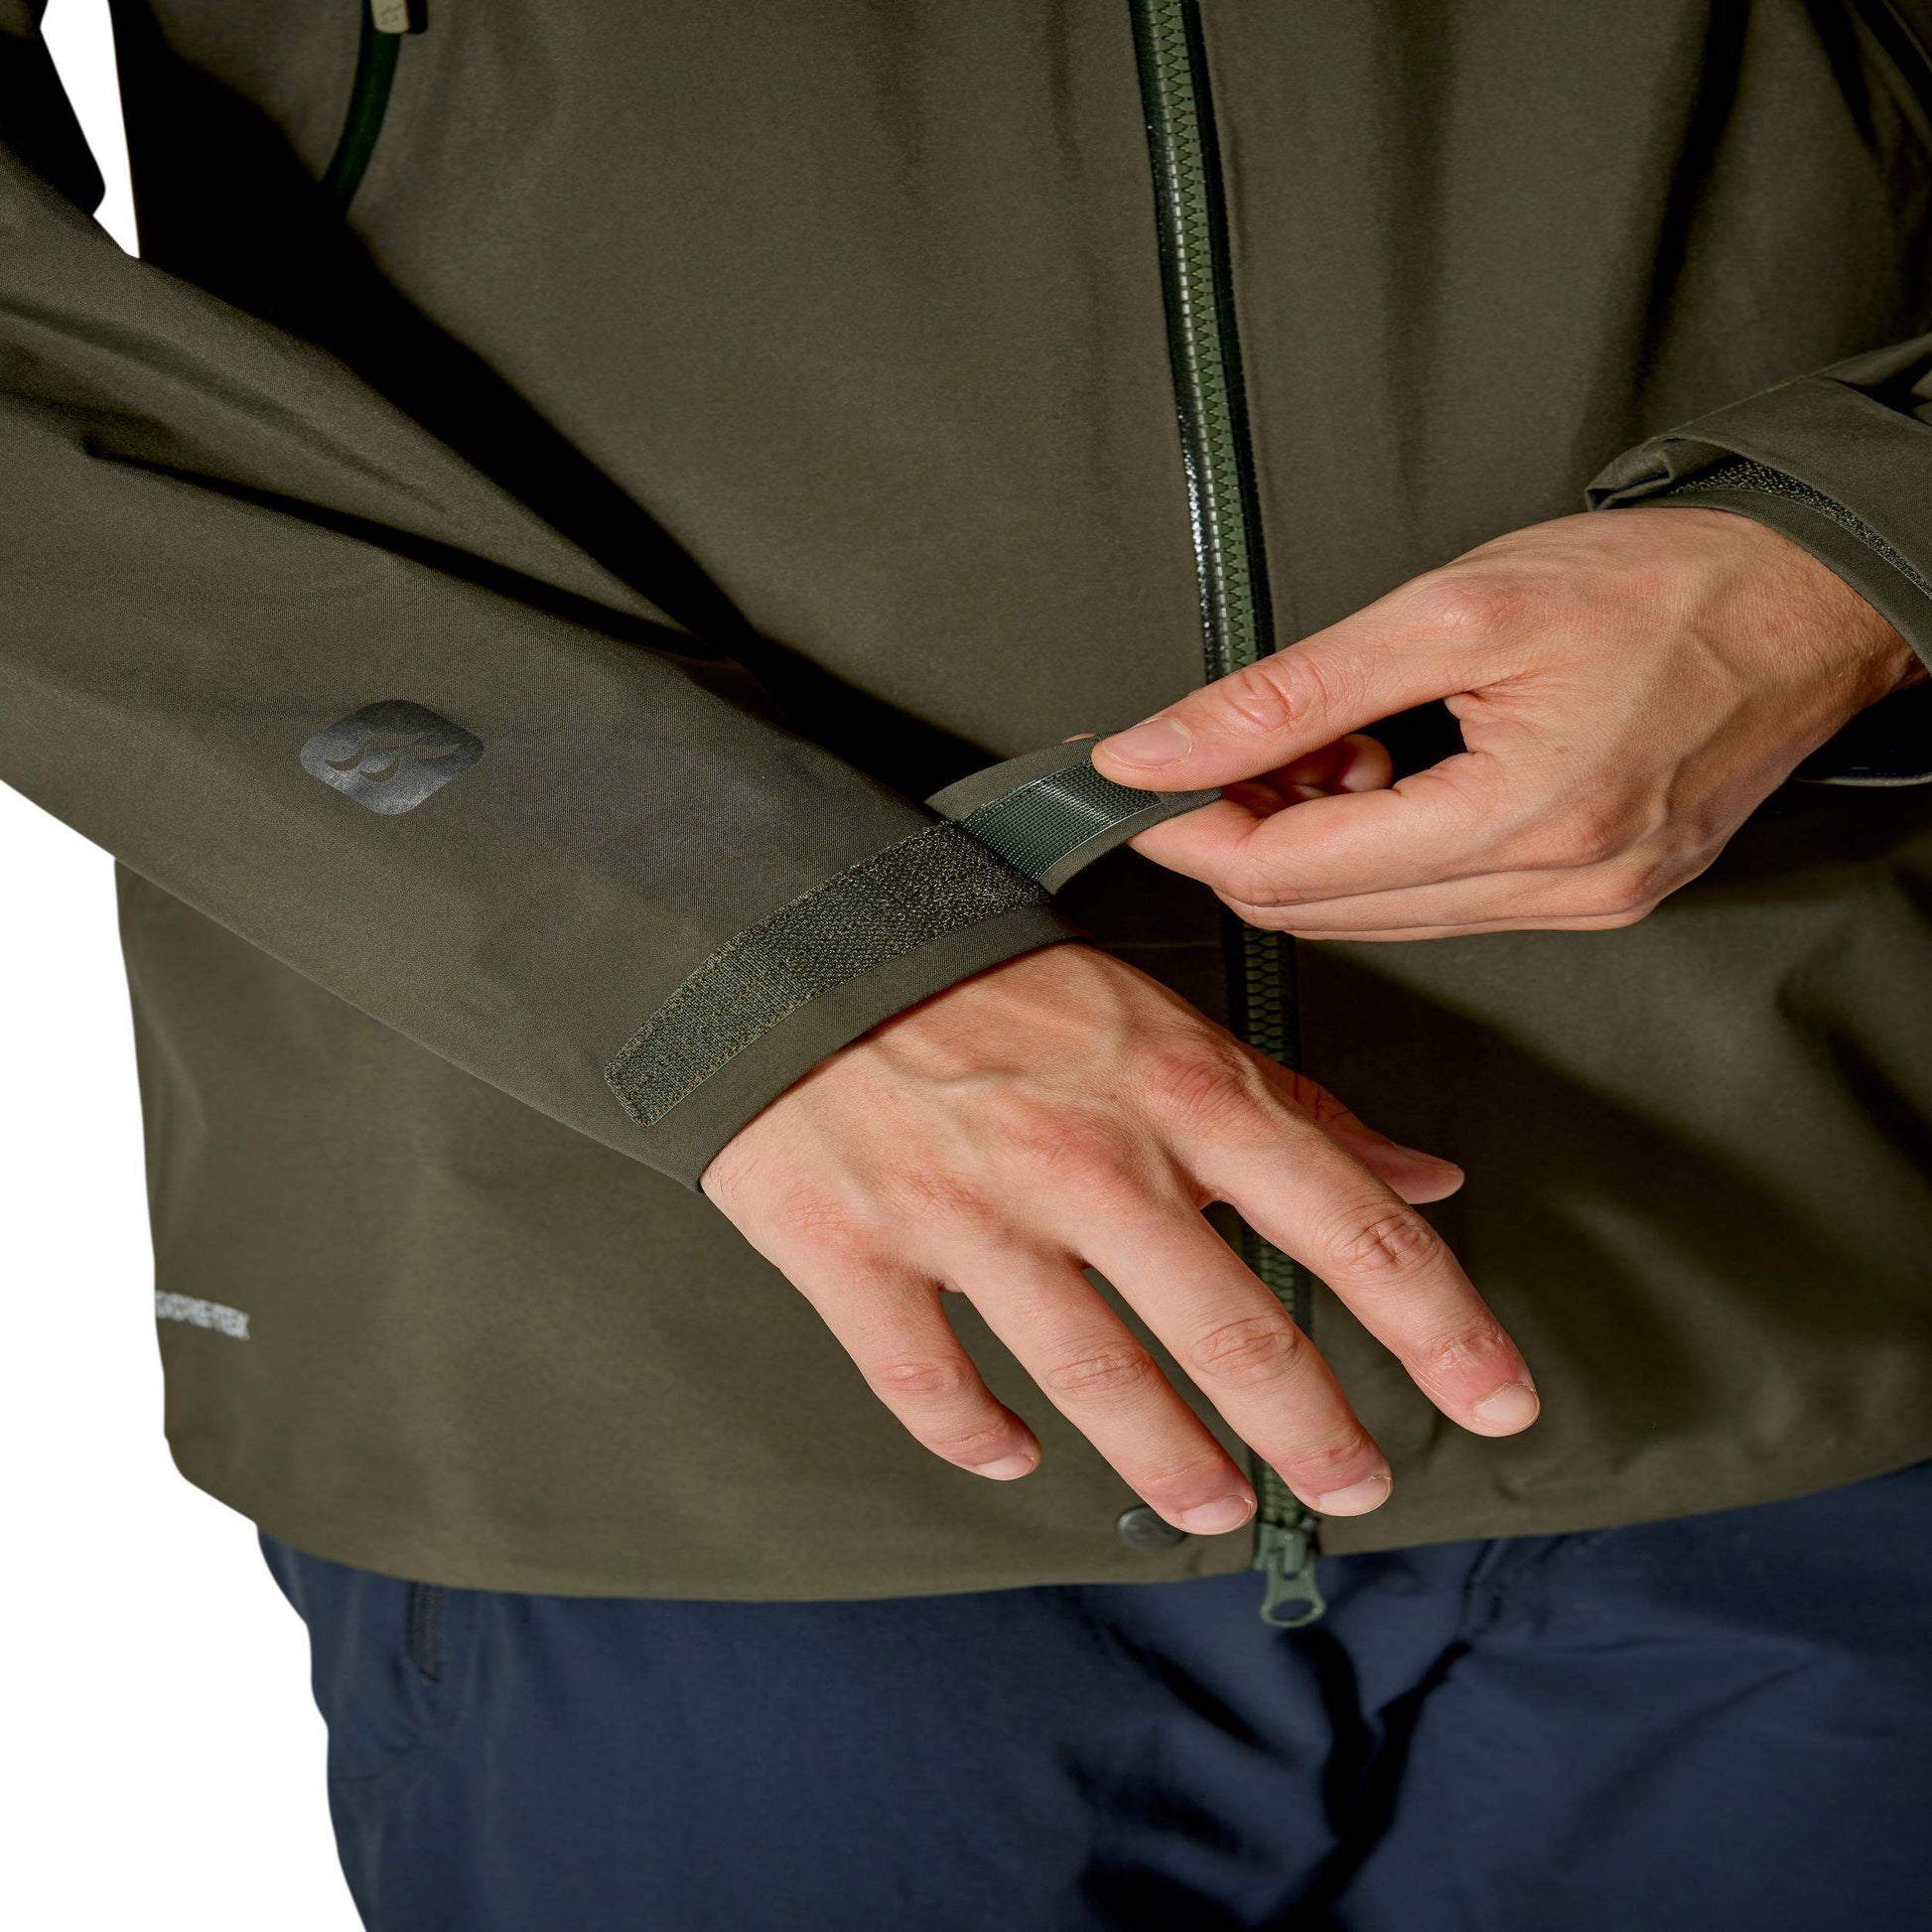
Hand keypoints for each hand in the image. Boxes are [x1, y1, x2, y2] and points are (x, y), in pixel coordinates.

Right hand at [703, 944, 1536, 1533]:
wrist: (796, 943)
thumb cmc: (995, 982)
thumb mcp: (1160, 1020)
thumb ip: (1296, 1108)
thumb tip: (1430, 1176)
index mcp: (1176, 1089)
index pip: (1346, 1222)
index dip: (1439, 1325)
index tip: (1500, 1402)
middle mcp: (1086, 1158)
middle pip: (1233, 1328)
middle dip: (1311, 1430)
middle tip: (1355, 1489)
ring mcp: (967, 1213)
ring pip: (1095, 1377)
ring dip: (1173, 1462)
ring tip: (1216, 1509)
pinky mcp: (857, 1254)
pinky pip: (929, 1384)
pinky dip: (981, 1438)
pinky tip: (1020, 1459)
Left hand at [1092, 508, 1923, 938]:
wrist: (1811, 601)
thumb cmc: (1666, 585)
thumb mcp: (1453, 607)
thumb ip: (1290, 690)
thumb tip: (1161, 745)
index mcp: (1524, 821)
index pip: (1289, 876)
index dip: (1189, 828)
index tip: (1136, 780)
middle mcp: (1554, 888)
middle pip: (1318, 910)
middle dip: (1243, 833)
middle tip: (1226, 747)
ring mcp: (1578, 906)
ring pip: (1370, 913)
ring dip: (1312, 840)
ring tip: (1329, 744)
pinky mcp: (1593, 898)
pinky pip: (1436, 901)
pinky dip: (1380, 847)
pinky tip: (1392, 774)